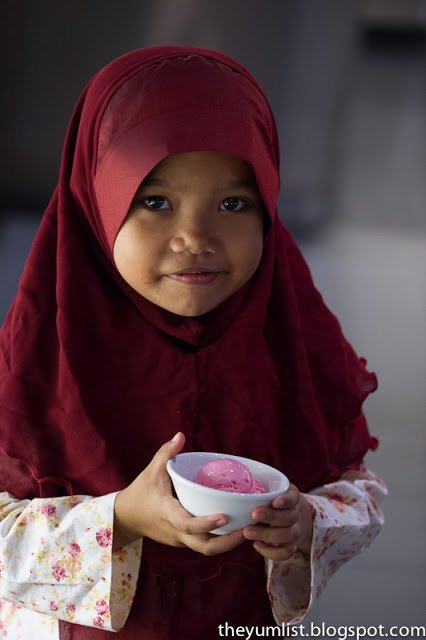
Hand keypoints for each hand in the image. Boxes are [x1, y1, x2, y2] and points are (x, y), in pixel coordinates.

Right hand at [113, 432, 244, 554]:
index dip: (206, 523)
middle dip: (228, 542)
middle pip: (204, 547)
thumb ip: (166, 453)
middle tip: (248, 529)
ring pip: (206, 549)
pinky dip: (220, 540)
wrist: (125, 518)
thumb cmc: (140, 492)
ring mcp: (180, 540)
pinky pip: (203, 544)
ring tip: (249, 529)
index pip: (188, 524)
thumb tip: (181, 434)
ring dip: (228, 543)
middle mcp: (176, 532)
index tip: (225, 517)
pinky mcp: (183, 542)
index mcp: (168, 514)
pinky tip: (235, 528)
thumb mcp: (151, 471)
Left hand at [242, 484, 312, 560]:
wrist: (296, 519)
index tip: (274, 501)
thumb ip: (260, 485)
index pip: (293, 498)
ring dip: (266, 534)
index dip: (285, 500)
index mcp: (292, 498)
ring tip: (247, 532)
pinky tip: (256, 545)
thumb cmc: (276, 500)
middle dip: (271, 517)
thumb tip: (232, 478)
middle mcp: (296, 515)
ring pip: (286, 536)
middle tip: (253, 514)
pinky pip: (285, 553)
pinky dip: (271, 552)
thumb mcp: (274, 489)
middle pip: (288, 518)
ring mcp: (295, 532)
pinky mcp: (291, 546)